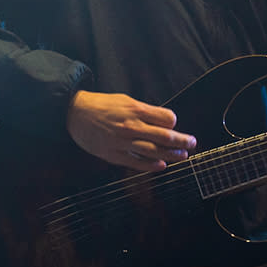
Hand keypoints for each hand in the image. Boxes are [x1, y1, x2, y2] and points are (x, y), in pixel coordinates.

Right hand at [66, 91, 196, 171]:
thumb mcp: (125, 100)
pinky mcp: (113, 154)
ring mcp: (122, 142)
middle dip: (181, 141)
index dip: (173, 122)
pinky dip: (150, 165)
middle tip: (192, 143)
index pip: (165, 118)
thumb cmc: (102, 105)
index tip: (175, 124)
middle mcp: (131, 126)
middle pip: (163, 136)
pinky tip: (162, 166)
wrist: (74, 113)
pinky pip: (136, 162)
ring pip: (153, 151)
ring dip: (171, 155)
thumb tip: (163, 121)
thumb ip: (144, 110)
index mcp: (135, 110)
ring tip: (183, 156)